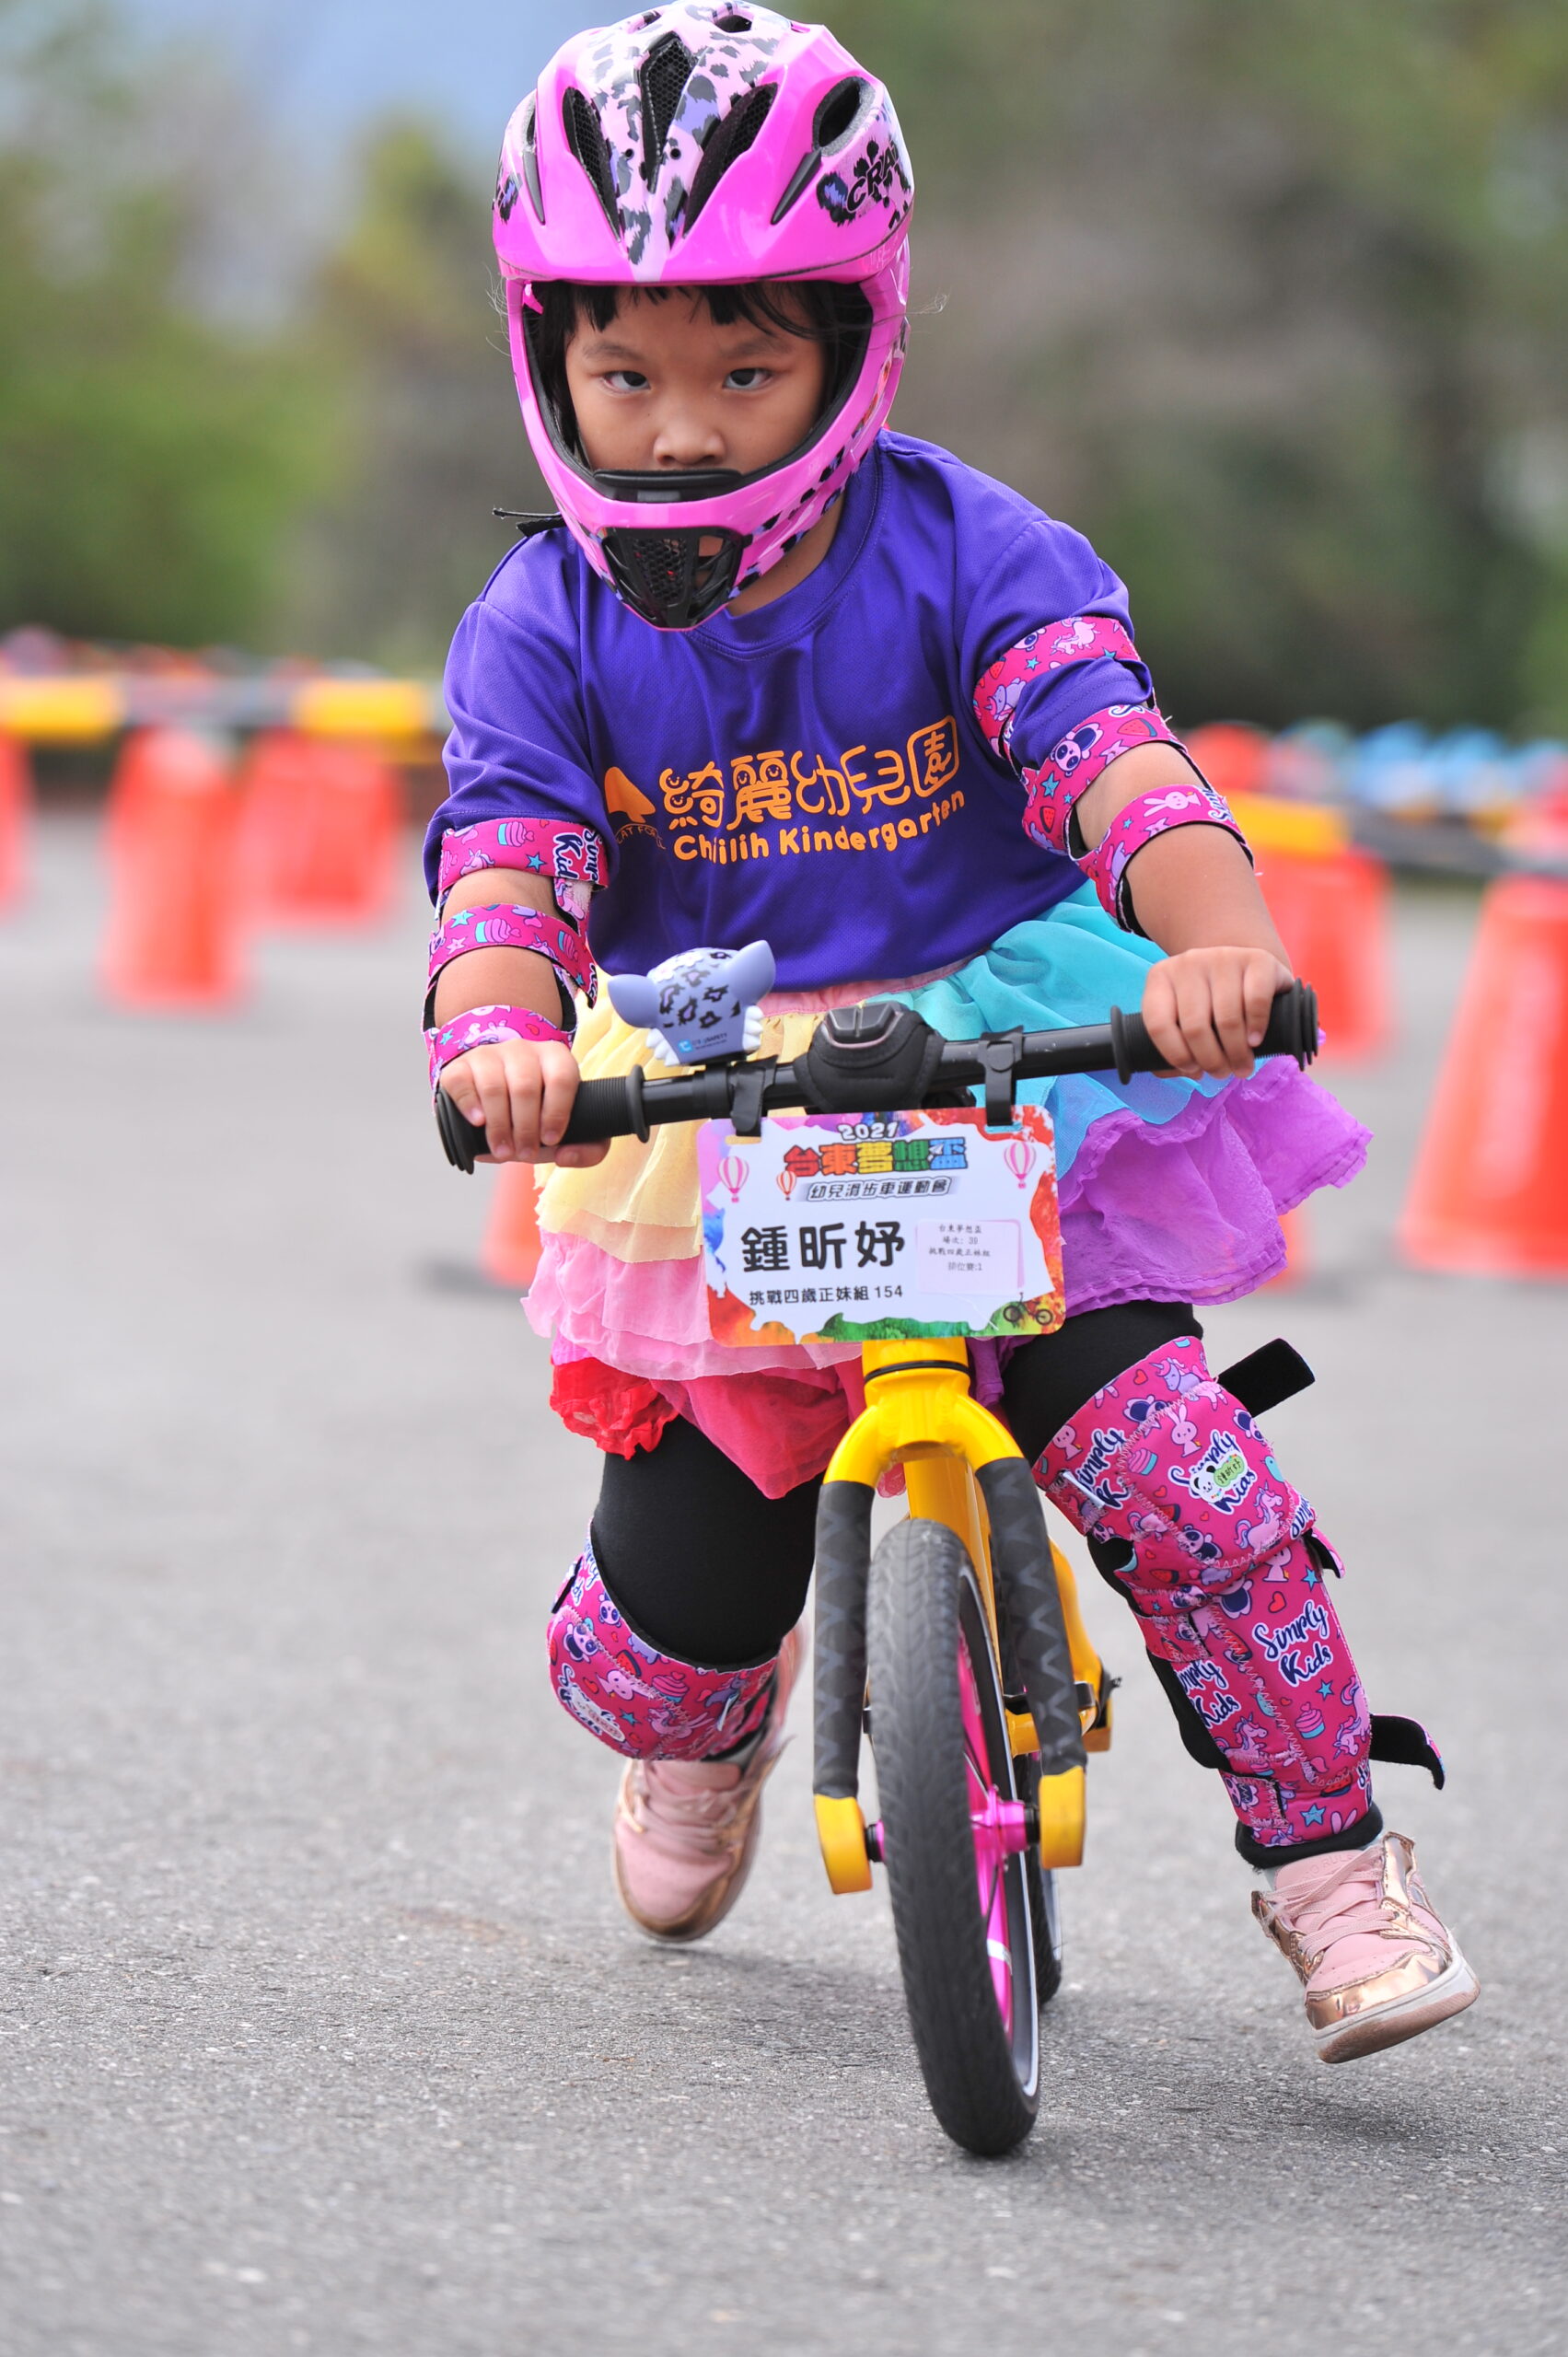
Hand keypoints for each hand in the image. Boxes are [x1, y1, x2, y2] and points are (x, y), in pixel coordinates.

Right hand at [437, 1037, 608, 1166]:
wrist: (496, 1091)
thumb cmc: (538, 1113)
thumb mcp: (568, 1128)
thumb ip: (587, 1148)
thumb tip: (566, 1156)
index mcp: (556, 1058)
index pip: (562, 1078)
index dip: (557, 1112)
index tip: (551, 1140)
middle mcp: (523, 1050)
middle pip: (525, 1087)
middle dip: (525, 1128)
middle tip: (525, 1153)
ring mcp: (489, 1055)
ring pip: (493, 1087)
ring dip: (499, 1126)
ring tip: (503, 1151)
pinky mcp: (460, 1066)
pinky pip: (462, 1082)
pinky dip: (469, 1105)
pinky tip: (478, 1122)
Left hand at [1141, 945, 1292, 1079]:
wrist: (1248, 969)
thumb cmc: (1211, 1002)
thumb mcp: (1184, 1017)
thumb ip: (1175, 1045)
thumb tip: (1187, 1072)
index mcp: (1161, 978)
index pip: (1158, 1025)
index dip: (1176, 1056)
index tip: (1193, 1070)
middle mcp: (1189, 962)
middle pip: (1195, 1027)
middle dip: (1211, 1061)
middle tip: (1223, 1073)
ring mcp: (1223, 957)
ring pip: (1226, 1019)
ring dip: (1236, 1053)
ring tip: (1242, 1066)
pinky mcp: (1258, 959)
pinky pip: (1256, 1001)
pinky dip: (1256, 1027)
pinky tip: (1255, 1041)